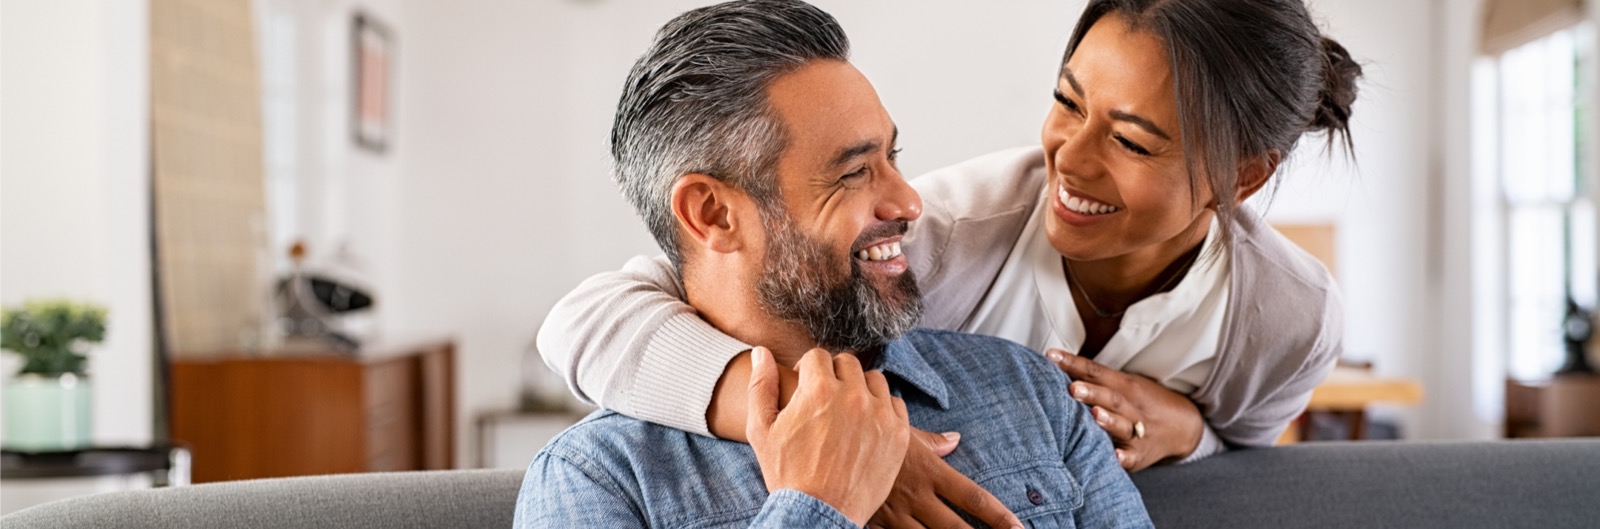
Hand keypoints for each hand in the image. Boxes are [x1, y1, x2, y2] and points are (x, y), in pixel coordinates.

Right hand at [747, 347, 910, 525]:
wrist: (819, 514)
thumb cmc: (786, 473)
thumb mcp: (761, 429)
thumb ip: (761, 385)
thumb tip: (762, 352)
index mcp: (818, 389)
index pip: (817, 356)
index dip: (808, 370)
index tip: (806, 386)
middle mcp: (852, 396)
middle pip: (847, 363)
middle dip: (834, 375)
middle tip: (826, 399)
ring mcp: (879, 414)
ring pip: (874, 380)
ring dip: (860, 388)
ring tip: (847, 410)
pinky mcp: (898, 434)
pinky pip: (894, 404)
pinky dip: (881, 409)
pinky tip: (866, 425)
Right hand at [867, 429, 1021, 528]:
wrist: (826, 443)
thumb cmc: (867, 432)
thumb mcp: (902, 432)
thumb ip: (933, 440)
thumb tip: (956, 439)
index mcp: (929, 471)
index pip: (972, 497)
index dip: (998, 516)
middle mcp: (916, 497)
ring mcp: (894, 515)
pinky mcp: (875, 523)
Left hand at [1048, 349, 1203, 470]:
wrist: (1183, 426)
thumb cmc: (1140, 402)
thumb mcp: (1123, 385)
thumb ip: (1093, 378)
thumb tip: (1054, 362)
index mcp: (1124, 385)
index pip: (1096, 371)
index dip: (1074, 364)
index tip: (1051, 356)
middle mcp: (1132, 406)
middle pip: (1111, 397)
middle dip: (1092, 393)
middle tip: (1072, 388)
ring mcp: (1138, 431)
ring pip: (1123, 425)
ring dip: (1108, 420)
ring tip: (1094, 415)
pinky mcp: (1140, 454)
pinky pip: (1132, 456)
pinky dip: (1124, 457)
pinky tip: (1115, 456)